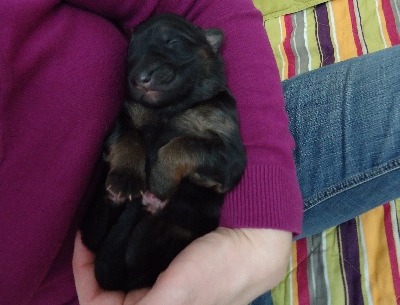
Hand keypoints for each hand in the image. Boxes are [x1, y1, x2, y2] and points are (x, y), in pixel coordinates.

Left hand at [73, 228, 291, 304]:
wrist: (252, 243)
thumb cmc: (217, 273)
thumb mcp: (177, 297)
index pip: (100, 303)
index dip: (84, 275)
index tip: (84, 239)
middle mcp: (154, 299)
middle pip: (110, 284)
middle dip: (97, 257)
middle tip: (94, 224)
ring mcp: (161, 278)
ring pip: (123, 266)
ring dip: (113, 244)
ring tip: (107, 217)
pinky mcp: (170, 260)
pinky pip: (139, 251)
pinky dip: (129, 236)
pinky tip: (127, 218)